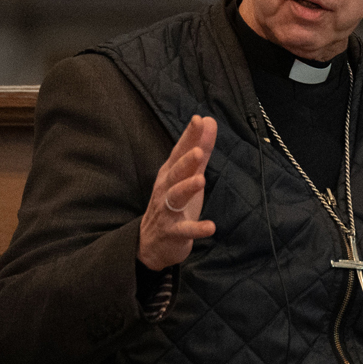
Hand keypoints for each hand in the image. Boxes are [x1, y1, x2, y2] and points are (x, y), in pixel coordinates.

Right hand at [138, 115, 217, 271]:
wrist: (152, 242)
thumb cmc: (173, 202)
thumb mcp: (188, 174)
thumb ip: (200, 149)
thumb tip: (209, 121)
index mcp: (170, 173)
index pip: (180, 152)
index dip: (189, 137)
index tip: (199, 120)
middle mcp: (166, 189)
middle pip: (175, 173)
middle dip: (185, 162)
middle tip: (198, 152)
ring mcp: (167, 211)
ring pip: (175, 198)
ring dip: (187, 189)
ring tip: (200, 181)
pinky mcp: (173, 232)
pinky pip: (184, 230)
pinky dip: (196, 229)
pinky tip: (210, 227)